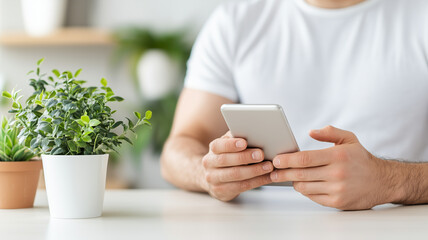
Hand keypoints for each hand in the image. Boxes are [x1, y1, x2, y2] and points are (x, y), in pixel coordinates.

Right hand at [202, 132, 273, 200]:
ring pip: (235, 175)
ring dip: (254, 171)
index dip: (231, 144)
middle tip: (261, 155)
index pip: (218, 146)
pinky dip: (257, 181)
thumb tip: (253, 131)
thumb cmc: (226, 157)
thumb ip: (236, 138)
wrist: (212, 177)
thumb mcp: (228, 146)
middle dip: (245, 157)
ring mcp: (213, 179)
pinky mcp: (221, 191)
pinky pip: (241, 186)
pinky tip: (267, 177)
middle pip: (226, 160)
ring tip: (268, 166)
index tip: (244, 143)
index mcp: (213, 150)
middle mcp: (209, 164)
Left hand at [270, 126, 392, 209]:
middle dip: (283, 173)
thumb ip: (329, 133)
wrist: (382, 181)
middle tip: (273, 172)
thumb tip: (310, 131)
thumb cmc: (361, 159)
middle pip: (301, 174)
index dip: (288, 160)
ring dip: (293, 182)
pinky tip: (304, 184)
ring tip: (289, 177)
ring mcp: (337, 190)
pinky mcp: (337, 202)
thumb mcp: (349, 139)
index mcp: (338, 156)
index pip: (305, 158)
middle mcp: (337, 173)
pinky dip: (305, 191)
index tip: (277, 160)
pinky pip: (312, 197)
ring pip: (304, 187)